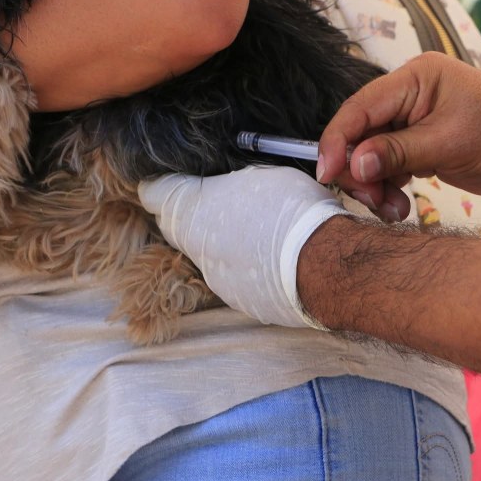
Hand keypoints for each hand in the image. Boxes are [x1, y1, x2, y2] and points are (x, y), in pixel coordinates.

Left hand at [138, 166, 349, 328]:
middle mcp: (197, 250)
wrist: (324, 265)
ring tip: (261, 232)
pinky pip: (237, 279)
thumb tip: (229, 186)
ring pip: (210, 257)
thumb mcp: (259, 177)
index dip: (160, 185)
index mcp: (193, 212)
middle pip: (180, 228)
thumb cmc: (292, 210)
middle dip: (193, 215)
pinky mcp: (243, 303)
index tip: (167, 181)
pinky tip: (274, 259)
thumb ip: (232, 183)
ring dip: (226, 244)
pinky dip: (249, 268)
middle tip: (219, 201)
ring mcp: (219, 281)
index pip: (156, 195)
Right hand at [318, 52, 480, 216]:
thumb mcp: (448, 145)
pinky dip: (389, 188)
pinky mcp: (420, 143)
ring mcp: (414, 119)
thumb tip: (352, 165)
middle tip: (370, 201)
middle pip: (360, 133)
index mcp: (416, 78)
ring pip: (371, 154)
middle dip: (360, 171)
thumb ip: (396, 152)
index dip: (337, 141)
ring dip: (375, 186)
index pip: (360, 108)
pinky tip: (400, 207)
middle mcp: (410, 94)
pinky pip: (389, 165)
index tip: (326, 174)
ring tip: (393, 210)